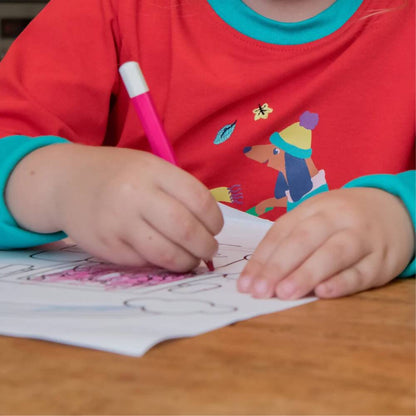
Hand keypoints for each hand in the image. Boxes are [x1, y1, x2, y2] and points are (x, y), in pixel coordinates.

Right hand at [7, 144, 222, 270]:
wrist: (68, 182)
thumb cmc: (119, 176)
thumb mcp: (150, 168)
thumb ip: (178, 191)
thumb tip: (209, 228)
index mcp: (153, 170)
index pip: (199, 200)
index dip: (215, 221)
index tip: (215, 229)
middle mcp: (135, 195)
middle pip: (186, 230)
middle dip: (206, 247)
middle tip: (209, 251)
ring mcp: (118, 222)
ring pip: (166, 253)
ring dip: (187, 262)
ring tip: (191, 259)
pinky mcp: (107, 246)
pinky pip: (144, 262)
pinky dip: (161, 263)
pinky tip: (162, 256)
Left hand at [237, 188, 413, 298]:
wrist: (394, 209)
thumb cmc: (342, 219)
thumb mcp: (315, 217)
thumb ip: (289, 239)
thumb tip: (257, 273)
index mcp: (313, 208)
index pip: (282, 232)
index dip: (262, 258)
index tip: (245, 283)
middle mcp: (336, 218)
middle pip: (304, 240)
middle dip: (278, 266)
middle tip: (259, 291)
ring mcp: (362, 237)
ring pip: (333, 254)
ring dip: (306, 274)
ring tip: (283, 293)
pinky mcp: (382, 259)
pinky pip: (361, 271)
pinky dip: (342, 282)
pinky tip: (323, 292)